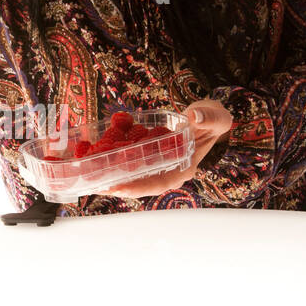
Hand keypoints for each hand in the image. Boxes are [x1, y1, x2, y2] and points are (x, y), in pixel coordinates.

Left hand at [103, 100, 232, 196]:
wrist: (206, 117)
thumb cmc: (212, 120)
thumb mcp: (215, 117)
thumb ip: (208, 118)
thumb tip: (194, 116)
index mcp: (184, 169)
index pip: (159, 184)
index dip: (138, 187)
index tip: (119, 188)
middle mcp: (168, 171)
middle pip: (140, 185)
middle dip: (118, 186)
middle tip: (95, 186)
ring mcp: (157, 165)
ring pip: (132, 175)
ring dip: (112, 176)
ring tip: (89, 177)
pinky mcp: (149, 156)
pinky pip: (130, 161)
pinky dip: (114, 158)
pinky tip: (96, 155)